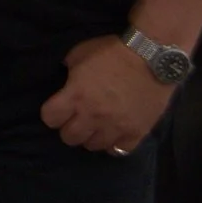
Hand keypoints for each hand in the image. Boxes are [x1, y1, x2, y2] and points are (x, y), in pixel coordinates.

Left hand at [40, 35, 174, 153]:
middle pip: (69, 137)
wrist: (151, 56)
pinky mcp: (137, 132)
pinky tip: (115, 134)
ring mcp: (116, 127)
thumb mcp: (79, 53)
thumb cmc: (112, 51)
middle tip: (78, 118)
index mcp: (75, 96)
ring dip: (92, 136)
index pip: (50, 118)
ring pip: (93, 146)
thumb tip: (64, 81)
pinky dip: (115, 144)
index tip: (59, 108)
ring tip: (97, 126)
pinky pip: (120, 150)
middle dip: (69, 127)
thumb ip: (68, 71)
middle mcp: (93, 116)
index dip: (52, 113)